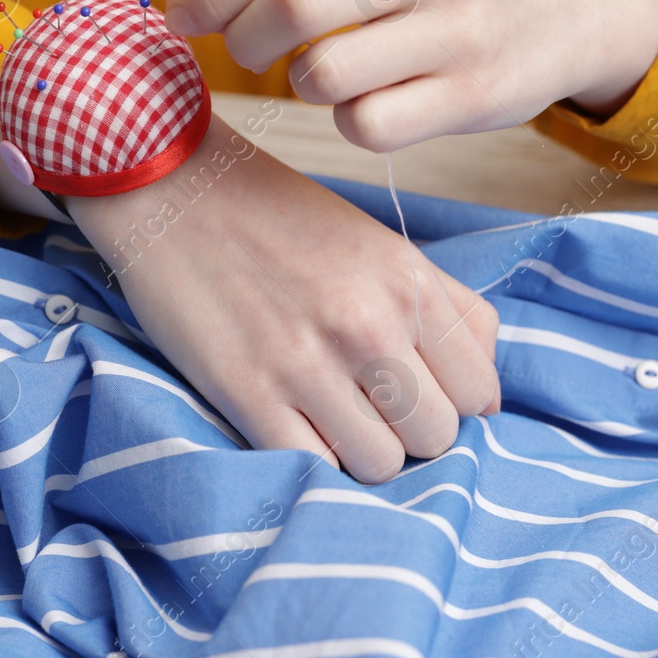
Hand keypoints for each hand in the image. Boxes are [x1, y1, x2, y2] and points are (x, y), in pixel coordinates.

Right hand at [65, 115, 498, 483]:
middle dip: (409, 432)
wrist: (171, 188)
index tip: (423, 396)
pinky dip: (311, 460)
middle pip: (437, 435)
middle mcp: (369, 323)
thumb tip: (485, 395)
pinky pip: (314, 469)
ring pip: (381, 465)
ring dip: (360, 453)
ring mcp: (309, 363)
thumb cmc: (274, 217)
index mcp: (407, 281)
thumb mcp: (377, 242)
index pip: (479, 388)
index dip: (456, 403)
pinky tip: (292, 426)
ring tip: (329, 418)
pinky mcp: (249, 394)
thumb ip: (444, 306)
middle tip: (371, 409)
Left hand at [161, 0, 657, 150]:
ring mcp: (464, 26)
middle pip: (292, 3)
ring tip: (322, 72)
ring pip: (324, 73)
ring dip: (301, 82)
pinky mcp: (477, 93)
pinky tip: (369, 100)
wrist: (569, 4)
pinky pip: (368, 124)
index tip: (184, 15)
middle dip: (243, 38)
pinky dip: (348, 120)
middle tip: (247, 49)